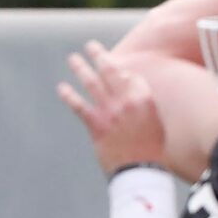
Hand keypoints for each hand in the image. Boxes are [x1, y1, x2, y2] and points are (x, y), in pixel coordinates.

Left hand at [59, 41, 167, 173]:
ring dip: (80, 68)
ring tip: (73, 59)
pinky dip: (69, 95)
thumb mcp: (155, 122)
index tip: (114, 67)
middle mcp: (127, 101)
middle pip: (110, 71)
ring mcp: (110, 112)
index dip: (120, 71)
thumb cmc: (151, 150)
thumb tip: (132, 91)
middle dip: (99, 55)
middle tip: (90, 46)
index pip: (129, 75)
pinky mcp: (96, 125)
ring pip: (92, 83)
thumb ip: (143, 104)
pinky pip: (79, 105)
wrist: (141, 171)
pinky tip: (62, 88)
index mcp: (145, 98)